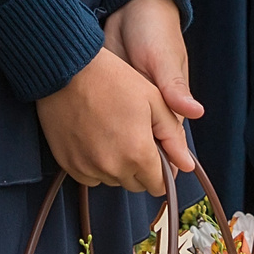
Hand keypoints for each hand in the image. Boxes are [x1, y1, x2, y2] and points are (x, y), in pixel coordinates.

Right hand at [35, 48, 187, 191]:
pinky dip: (95, 165)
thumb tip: (186, 165)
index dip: (161, 169)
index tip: (156, 151)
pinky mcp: (69, 164)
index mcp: (138, 152)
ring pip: (112, 180)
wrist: (67, 69)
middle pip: (135, 184)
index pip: (158, 185)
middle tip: (133, 134)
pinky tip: (94, 138)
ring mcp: (88, 167)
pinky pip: (89, 177)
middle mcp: (113, 167)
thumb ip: (173, 135)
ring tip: (113, 132)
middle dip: (140, 166)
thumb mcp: (153, 99)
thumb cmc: (112, 78)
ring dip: (117, 166)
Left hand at [103, 0, 200, 172]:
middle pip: (140, 150)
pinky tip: (82, 140)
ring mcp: (125, 108)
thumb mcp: (163, 58)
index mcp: (169, 108)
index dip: (157, 167)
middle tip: (110, 164)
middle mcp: (147, 113)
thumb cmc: (154, 31)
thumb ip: (174, 87)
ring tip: (94, 156)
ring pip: (119, 141)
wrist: (130, 7)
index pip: (166, 149)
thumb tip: (196, 112)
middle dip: (128, 161)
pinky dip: (95, 133)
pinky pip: (103, 124)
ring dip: (109, 149)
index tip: (142, 178)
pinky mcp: (107, 100)